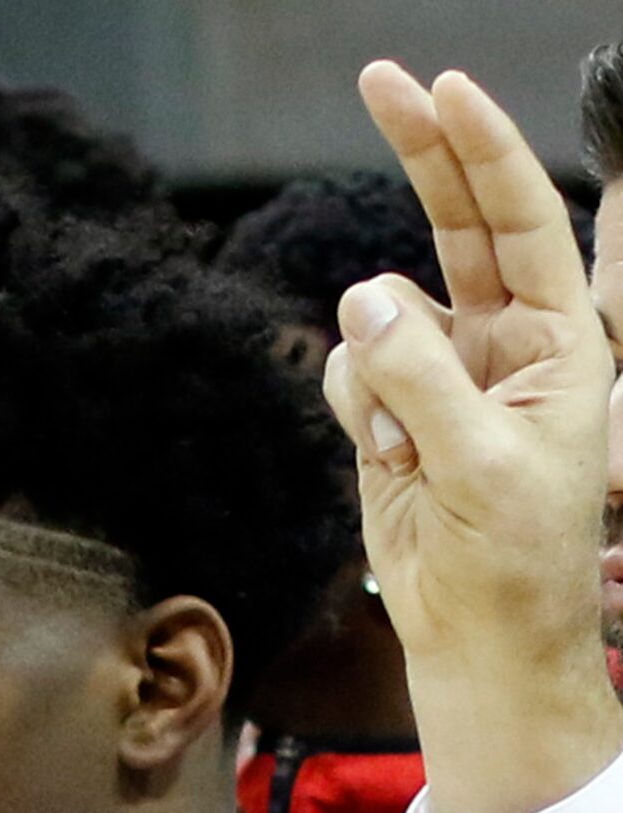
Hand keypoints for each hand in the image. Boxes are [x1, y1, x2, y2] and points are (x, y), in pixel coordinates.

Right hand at [328, 63, 622, 812]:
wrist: (475, 634)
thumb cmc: (514, 556)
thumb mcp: (482, 463)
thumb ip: (422, 376)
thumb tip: (365, 296)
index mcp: (562, 341)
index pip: (523, 222)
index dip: (483, 152)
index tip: (442, 91)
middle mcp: (504, 341)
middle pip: (458, 223)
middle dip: (423, 155)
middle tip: (383, 80)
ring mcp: (443, 372)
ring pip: (381, 315)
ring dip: (379, 376)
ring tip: (406, 452)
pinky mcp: (389, 411)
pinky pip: (348, 371)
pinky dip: (353, 410)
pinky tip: (386, 461)